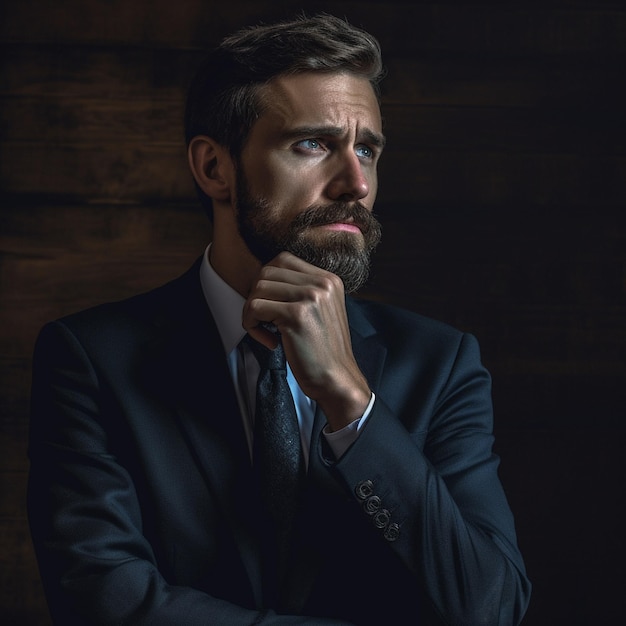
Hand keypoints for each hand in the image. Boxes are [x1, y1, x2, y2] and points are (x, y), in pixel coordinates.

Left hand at [242, 252, 370, 430]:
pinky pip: (254, 308)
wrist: (337, 379)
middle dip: (257, 297)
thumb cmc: (322, 351)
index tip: (271, 308)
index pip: (282, 260)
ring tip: (267, 332)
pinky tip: (271, 342)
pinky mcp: (296, 315)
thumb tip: (262, 279)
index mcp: (329, 279)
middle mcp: (322, 283)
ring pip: (257, 288)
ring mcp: (311, 296)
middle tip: (264, 322)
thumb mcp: (319, 310)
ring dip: (252, 313)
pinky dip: (252, 327)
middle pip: (266, 271)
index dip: (267, 282)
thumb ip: (299, 291)